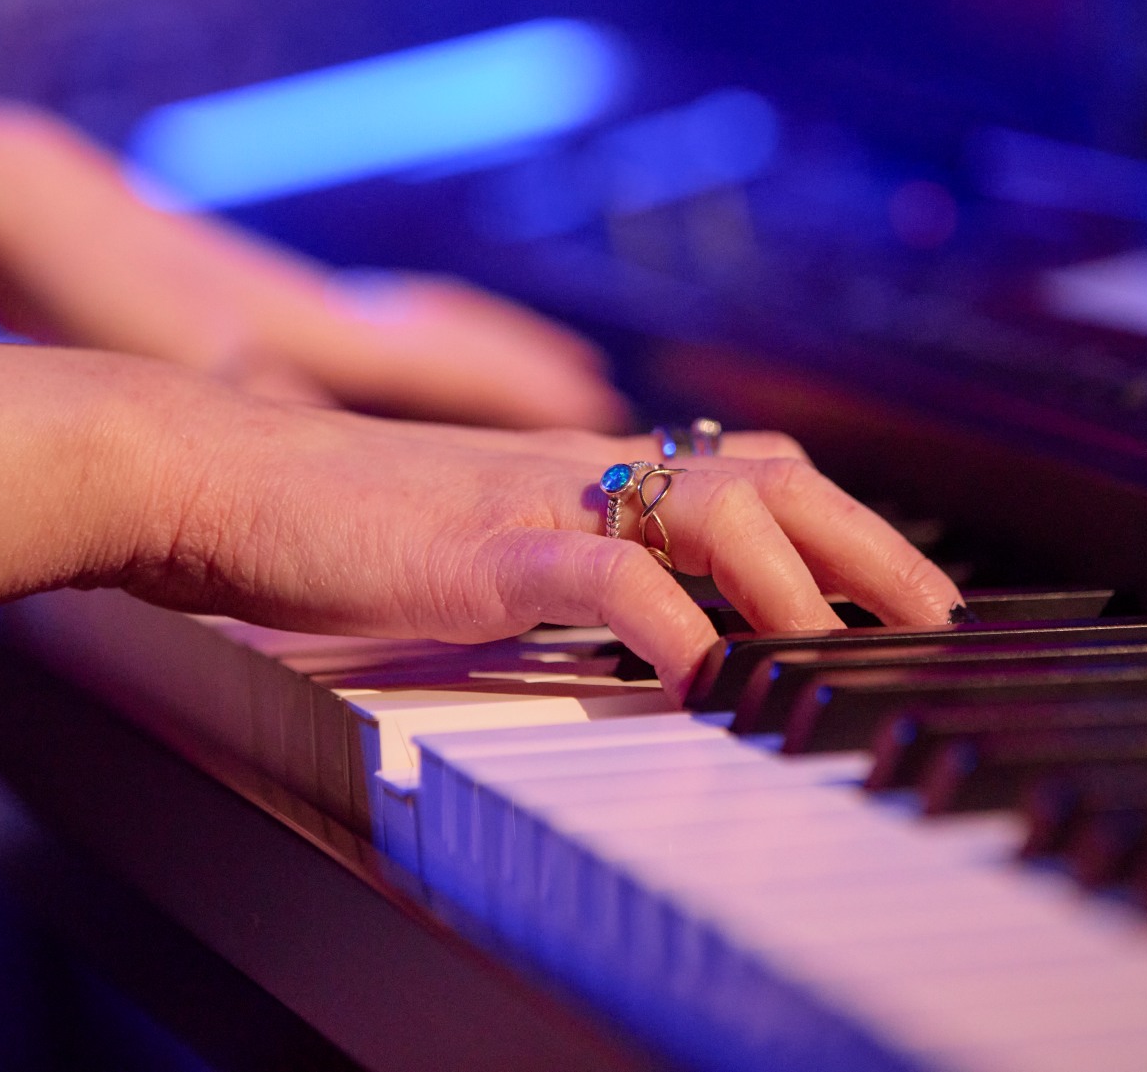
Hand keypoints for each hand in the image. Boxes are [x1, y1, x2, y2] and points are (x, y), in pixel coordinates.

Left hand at [0, 95, 628, 429]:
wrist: (26, 214)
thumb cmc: (114, 293)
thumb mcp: (212, 377)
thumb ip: (297, 429)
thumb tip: (378, 479)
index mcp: (332, 332)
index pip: (464, 362)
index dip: (531, 388)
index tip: (599, 406)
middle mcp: (320, 313)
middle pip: (445, 331)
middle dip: (514, 361)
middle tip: (580, 384)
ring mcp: (275, 307)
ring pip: (395, 325)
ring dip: (454, 349)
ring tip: (494, 370)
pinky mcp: (225, 313)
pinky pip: (337, 335)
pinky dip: (378, 355)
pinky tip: (347, 379)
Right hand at [121, 400, 961, 691]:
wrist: (210, 471)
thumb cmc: (324, 518)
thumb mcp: (465, 537)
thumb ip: (547, 563)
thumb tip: (622, 614)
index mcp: (582, 466)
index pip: (749, 471)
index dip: (840, 523)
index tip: (898, 587)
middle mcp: (582, 466)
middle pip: (773, 481)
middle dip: (870, 548)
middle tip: (937, 619)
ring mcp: (538, 499)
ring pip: (716, 513)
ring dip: (797, 589)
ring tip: (845, 657)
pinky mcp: (482, 545)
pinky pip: (607, 573)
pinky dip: (675, 624)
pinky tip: (712, 680)